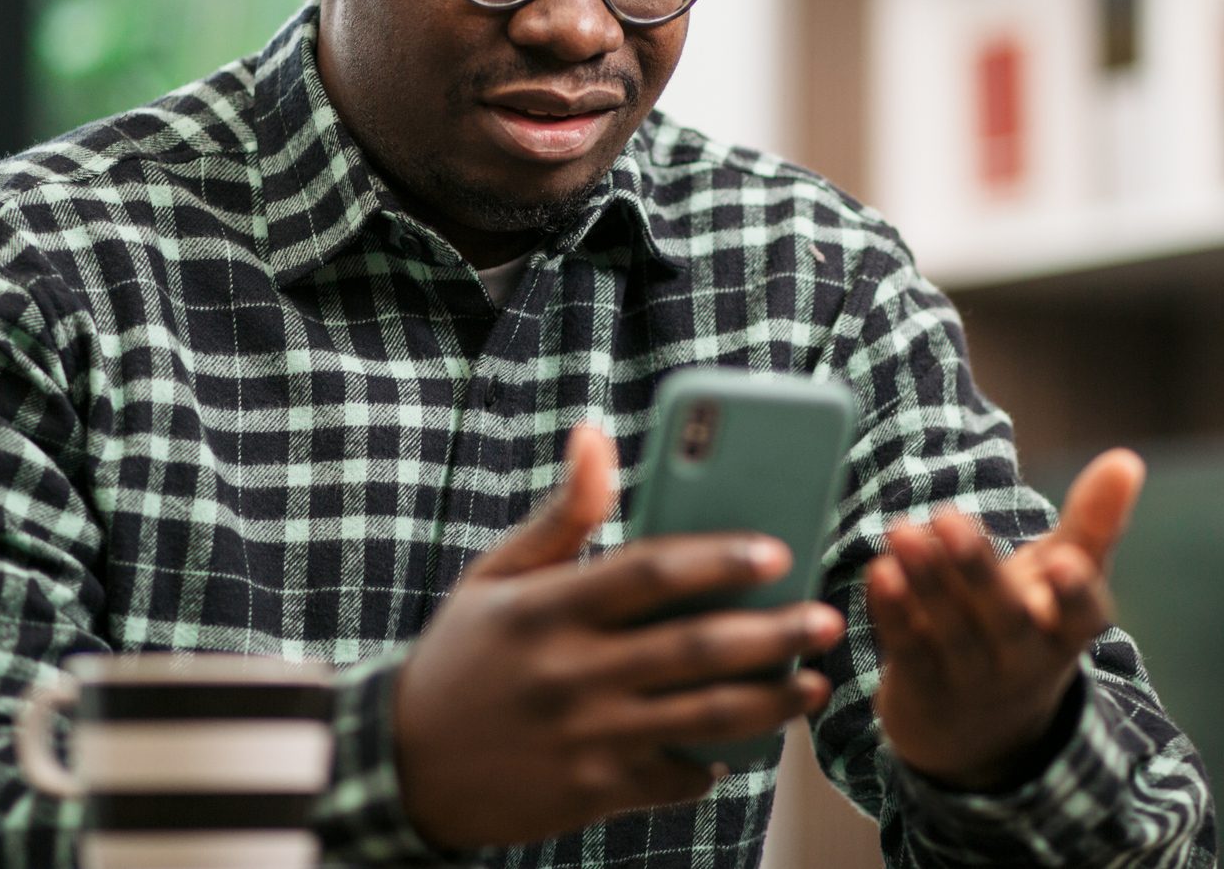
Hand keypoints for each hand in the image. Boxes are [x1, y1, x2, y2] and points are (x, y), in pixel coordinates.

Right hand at [392, 424, 845, 849]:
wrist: (400, 766)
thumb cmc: (461, 655)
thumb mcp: (496, 575)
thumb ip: (562, 513)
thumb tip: (596, 433)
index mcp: (548, 609)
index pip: (649, 573)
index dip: (717, 558)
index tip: (777, 549)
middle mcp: (571, 673)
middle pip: (695, 648)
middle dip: (773, 632)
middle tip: (824, 619)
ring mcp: (586, 737)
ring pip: (703, 717)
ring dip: (770, 701)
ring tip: (814, 683)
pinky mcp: (594, 790)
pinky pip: (676, 777)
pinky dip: (716, 762)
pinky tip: (746, 743)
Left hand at [866, 448, 1144, 790]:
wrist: (980, 733)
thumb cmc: (1032, 628)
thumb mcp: (1066, 581)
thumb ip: (1093, 523)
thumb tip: (1126, 459)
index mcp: (1067, 632)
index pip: (1082, 616)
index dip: (1074, 592)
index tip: (1064, 561)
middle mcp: (1024, 661)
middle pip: (1004, 618)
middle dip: (977, 571)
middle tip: (951, 519)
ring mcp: (972, 681)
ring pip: (949, 630)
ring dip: (925, 579)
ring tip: (903, 530)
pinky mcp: (922, 691)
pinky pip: (907, 650)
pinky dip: (893, 613)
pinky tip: (880, 571)